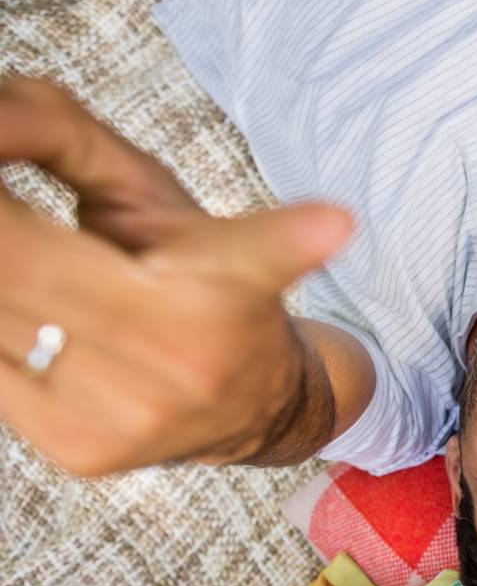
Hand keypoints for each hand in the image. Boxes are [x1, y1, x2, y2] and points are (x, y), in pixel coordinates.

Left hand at [0, 77, 350, 472]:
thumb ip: (64, 133)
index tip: (334, 223)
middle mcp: (190, 359)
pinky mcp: (79, 452)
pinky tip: (27, 306)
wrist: (260, 410)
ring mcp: (131, 416)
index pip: (254, 254)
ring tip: (21, 245)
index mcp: (227, 286)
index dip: (279, 234)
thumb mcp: (156, 196)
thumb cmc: (203, 284)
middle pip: (17, 264)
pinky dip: (0, 321)